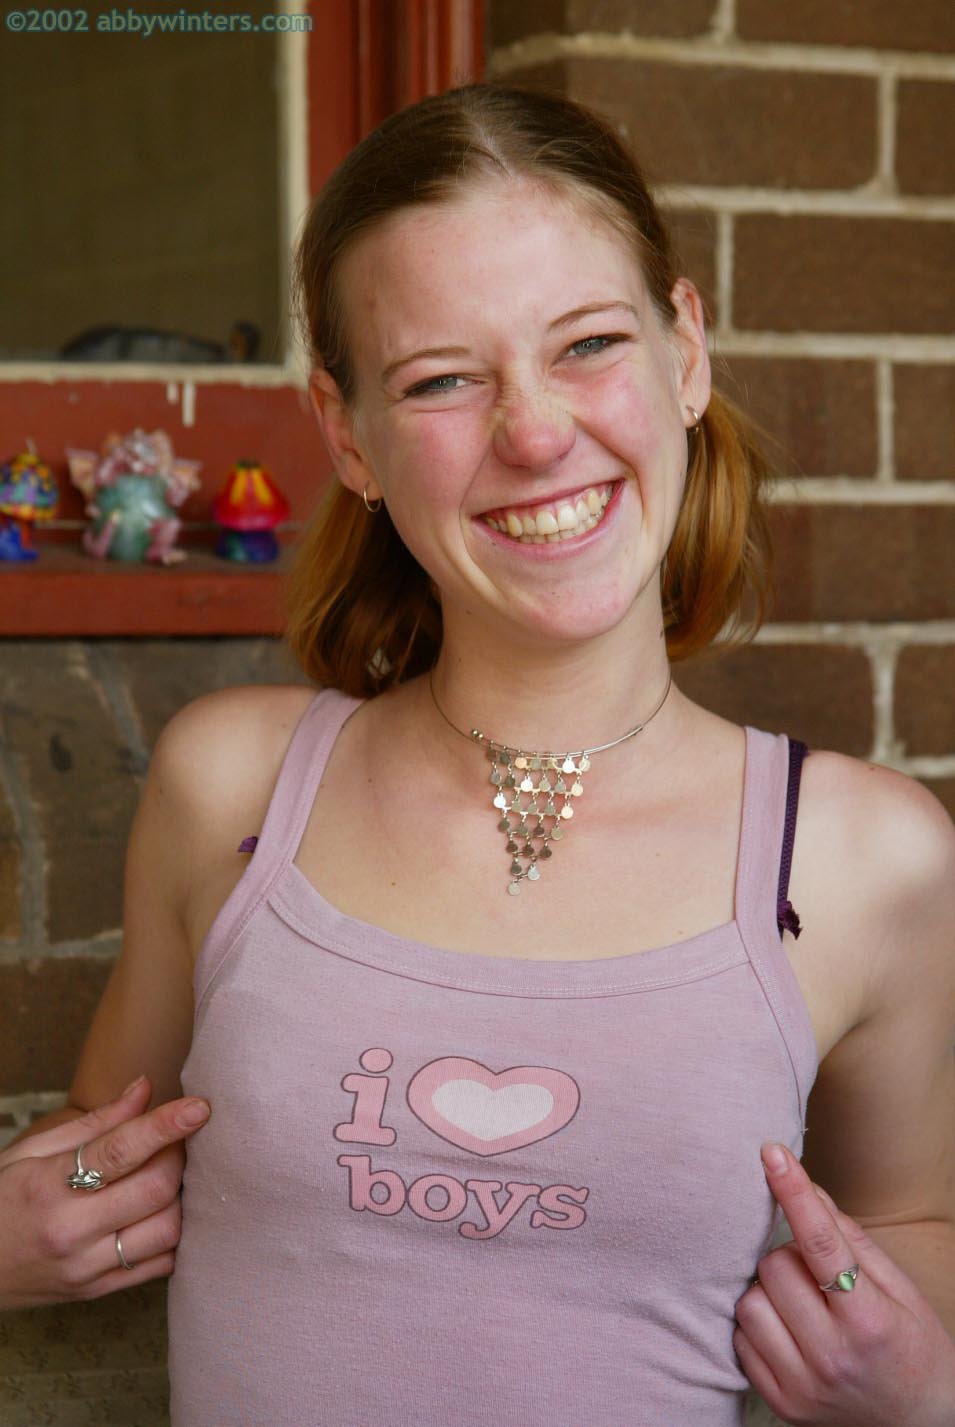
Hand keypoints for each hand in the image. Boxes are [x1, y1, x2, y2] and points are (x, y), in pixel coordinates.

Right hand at [0, 1076, 208, 1309]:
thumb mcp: (33, 1152)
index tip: (200, 1107)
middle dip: (177, 1157)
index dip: (166, 1125)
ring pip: (167, 1230)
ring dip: (181, 1197)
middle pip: (156, 1190)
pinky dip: (174, 1235)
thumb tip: (145, 1088)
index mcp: (50, 1186)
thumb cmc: (1, 1199)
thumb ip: (95, 1121)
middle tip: (173, 1142)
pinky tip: (160, 1213)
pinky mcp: (98, 1292)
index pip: (121, 1150)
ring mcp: (86, 1268)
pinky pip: (161, 1265)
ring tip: (166, 1177)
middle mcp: (71, 1230)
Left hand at [734, 1142, 954, 1426]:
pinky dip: (758, 1324)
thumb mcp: (900, 1290)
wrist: (920, 1426)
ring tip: (803, 1305)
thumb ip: (850, 1238)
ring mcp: (802, 1386)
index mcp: (869, 1322)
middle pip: (774, 1266)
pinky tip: (789, 1331)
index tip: (772, 1153)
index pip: (821, 1244)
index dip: (793, 1192)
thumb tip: (806, 1188)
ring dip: (770, 1291)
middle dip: (789, 1256)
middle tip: (817, 1275)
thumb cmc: (913, 1347)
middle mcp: (832, 1357)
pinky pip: (740, 1339)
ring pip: (749, 1301)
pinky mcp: (780, 1404)